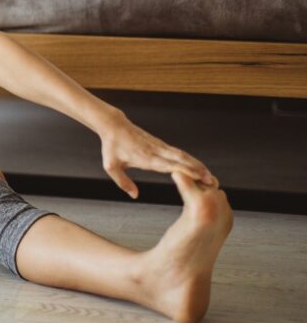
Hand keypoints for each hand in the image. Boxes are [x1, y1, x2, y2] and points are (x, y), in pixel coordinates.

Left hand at [100, 117, 215, 198]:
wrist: (114, 126)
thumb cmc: (112, 147)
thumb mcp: (111, 166)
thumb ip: (123, 182)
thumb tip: (135, 196)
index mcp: (145, 157)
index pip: (168, 165)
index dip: (184, 170)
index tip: (198, 177)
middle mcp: (155, 151)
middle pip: (180, 160)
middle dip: (197, 169)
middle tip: (211, 181)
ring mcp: (159, 146)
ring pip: (182, 155)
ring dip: (196, 164)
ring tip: (210, 176)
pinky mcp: (160, 144)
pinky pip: (178, 152)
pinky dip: (190, 159)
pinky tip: (198, 167)